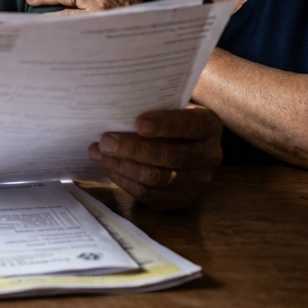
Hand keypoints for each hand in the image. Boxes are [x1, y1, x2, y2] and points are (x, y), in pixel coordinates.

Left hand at [88, 105, 223, 210]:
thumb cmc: (169, 118)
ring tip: (98, 153)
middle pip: (170, 156)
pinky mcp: (180, 201)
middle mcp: (209, 156)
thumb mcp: (170, 106)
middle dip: (133, 149)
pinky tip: (108, 167)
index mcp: (209, 126)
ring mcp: (197, 182)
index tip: (138, 123)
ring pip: (156, 178)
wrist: (185, 144)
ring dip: (122, 166)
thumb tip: (115, 111)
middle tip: (105, 141)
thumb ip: (152, 107)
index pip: (189, 125)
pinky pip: (148, 194)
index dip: (164, 125)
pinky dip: (124, 180)